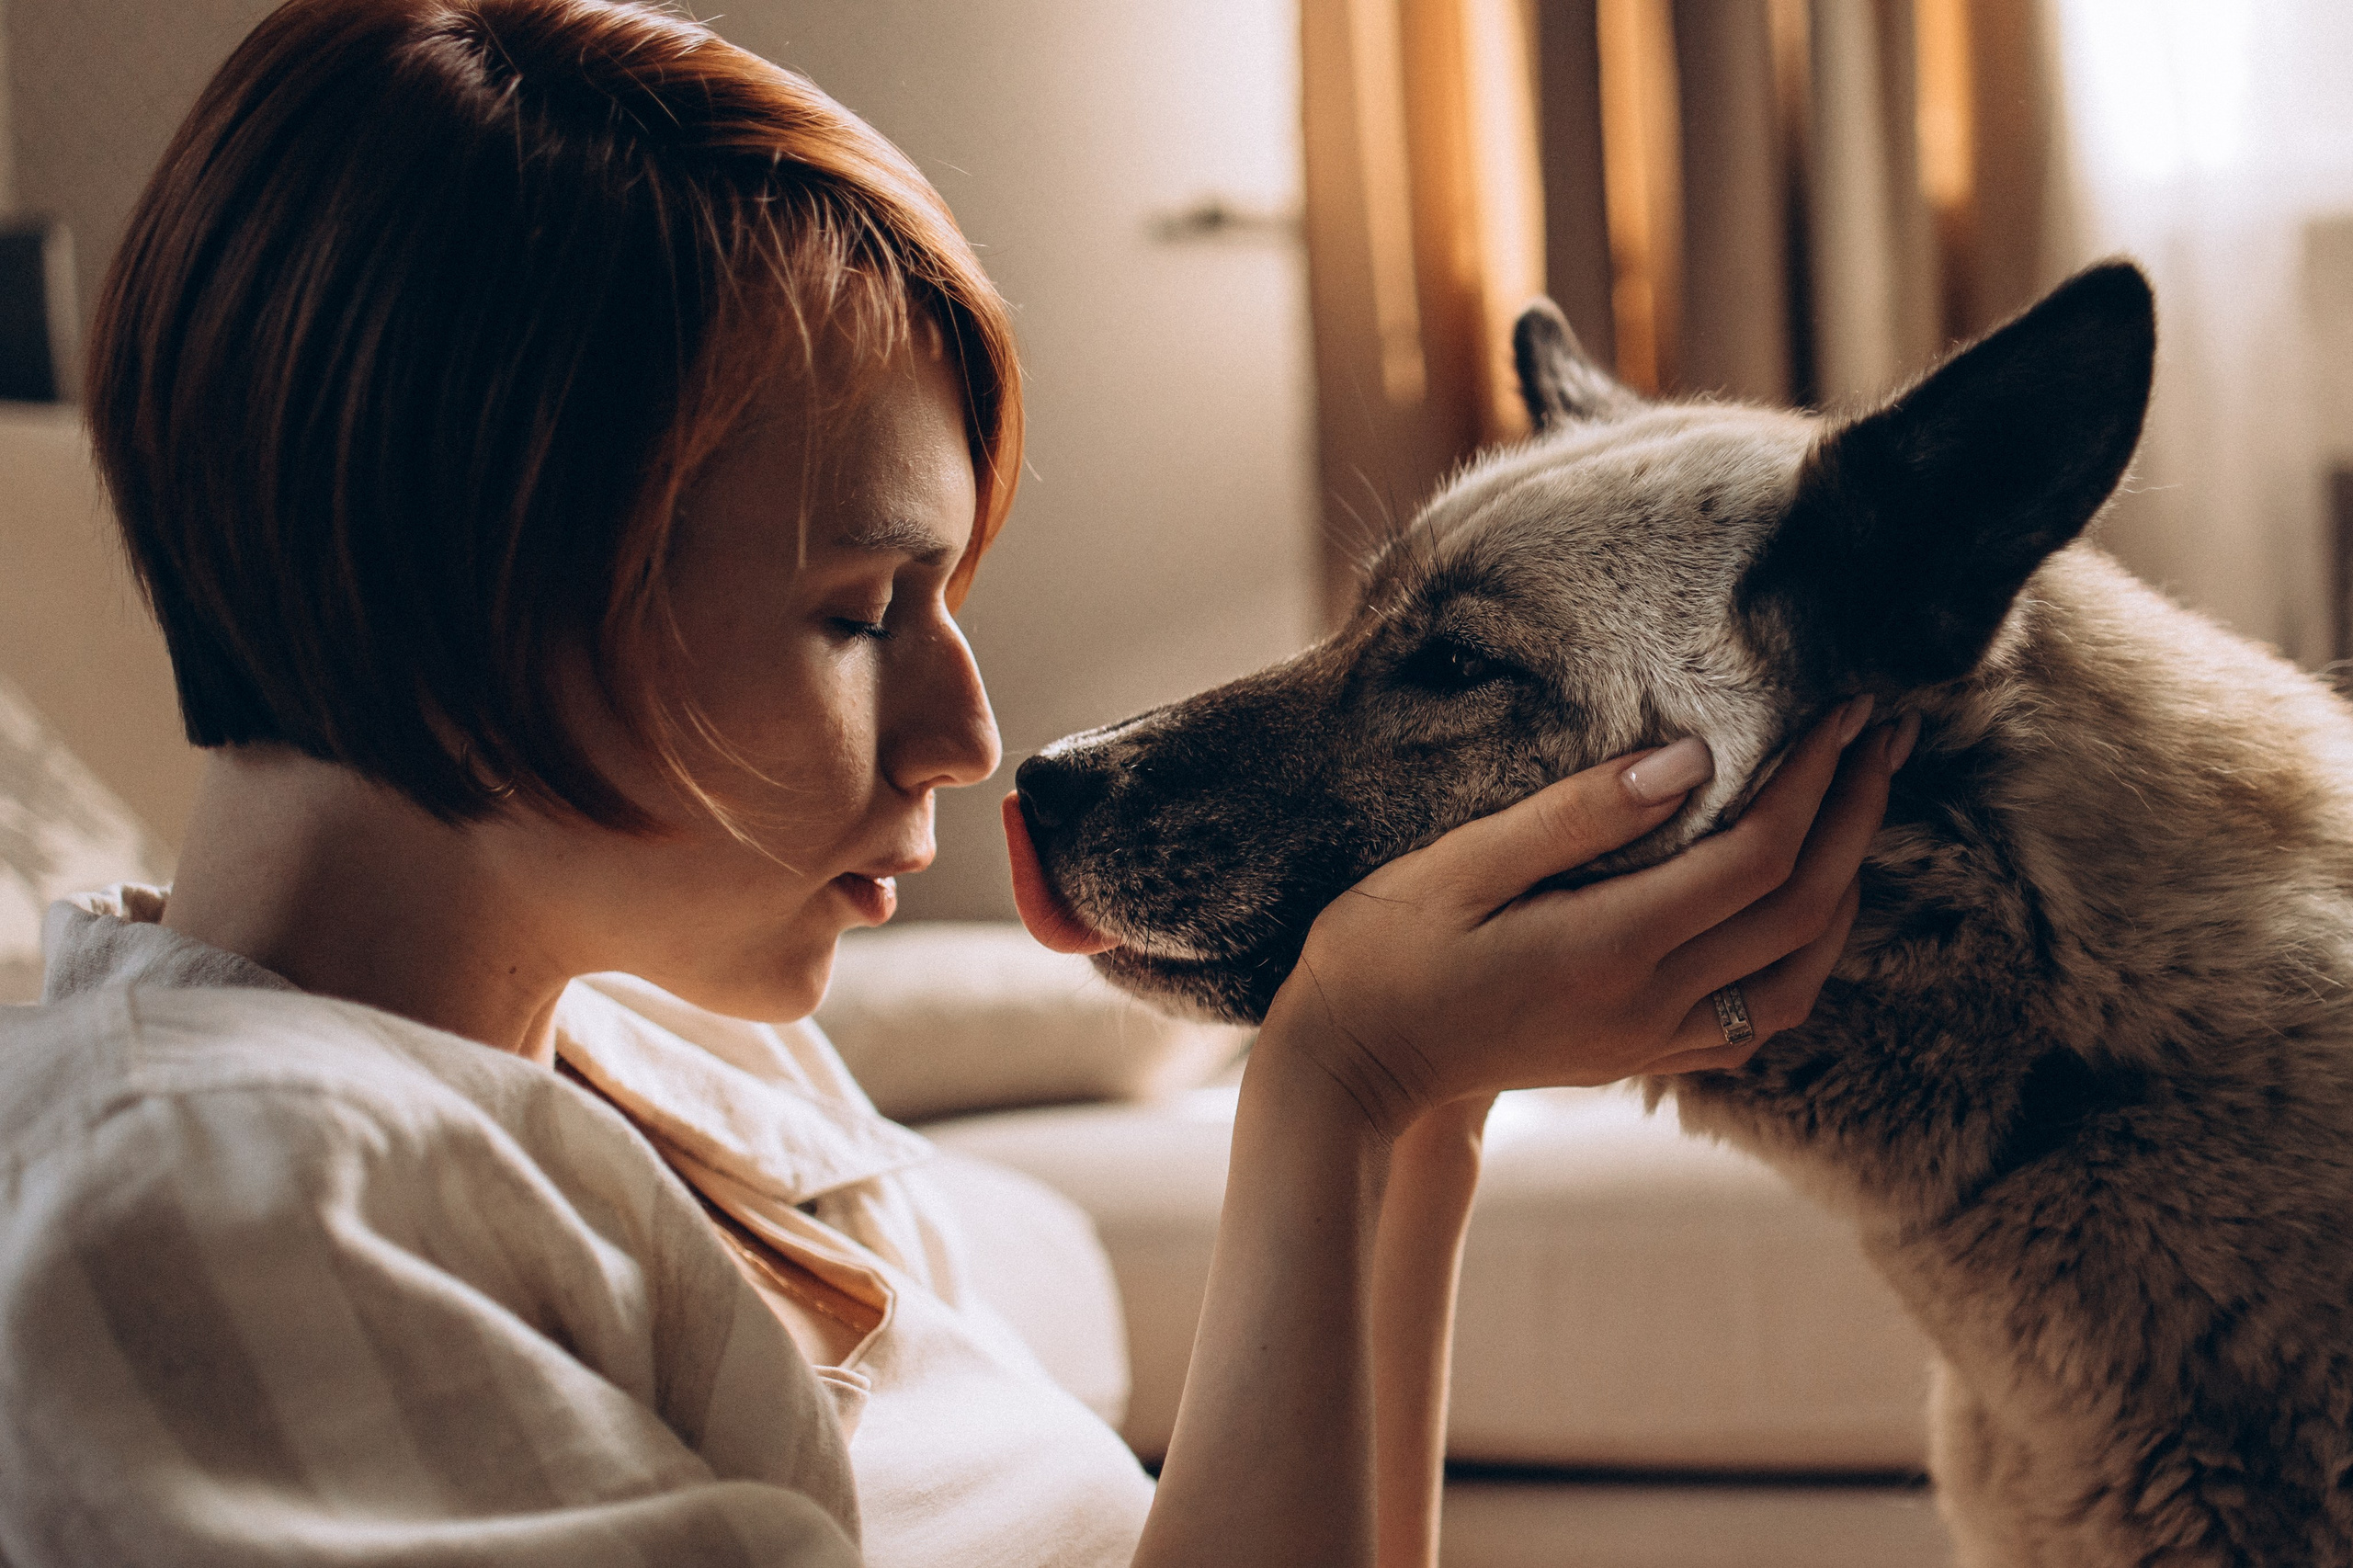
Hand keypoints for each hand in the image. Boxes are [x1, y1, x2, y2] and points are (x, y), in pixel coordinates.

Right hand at [1262, 699, 1911, 1139]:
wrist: (1348, 1069)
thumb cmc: (1381, 954)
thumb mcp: (1458, 864)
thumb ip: (1576, 814)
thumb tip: (1690, 758)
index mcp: (1610, 946)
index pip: (1758, 858)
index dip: (1816, 780)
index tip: (1842, 710)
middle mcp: (1650, 1003)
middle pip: (1801, 911)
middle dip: (1857, 816)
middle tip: (1884, 736)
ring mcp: (1650, 1040)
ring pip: (1799, 976)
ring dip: (1847, 889)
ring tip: (1863, 809)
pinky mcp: (1638, 1056)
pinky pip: (1760, 1018)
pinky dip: (1804, 956)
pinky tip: (1803, 906)